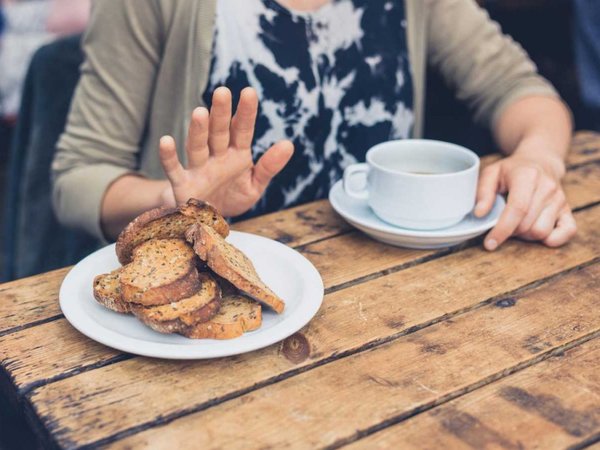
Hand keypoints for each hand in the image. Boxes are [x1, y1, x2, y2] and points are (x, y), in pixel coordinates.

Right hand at [158, 87, 293, 215]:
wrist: (208, 221)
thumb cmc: (232, 197)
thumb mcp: (255, 185)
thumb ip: (269, 166)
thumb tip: (289, 144)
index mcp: (236, 154)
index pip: (242, 130)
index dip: (246, 112)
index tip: (249, 92)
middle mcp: (216, 157)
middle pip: (219, 132)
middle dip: (220, 114)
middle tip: (222, 92)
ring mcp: (198, 169)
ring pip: (197, 146)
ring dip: (198, 130)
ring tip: (199, 112)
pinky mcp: (183, 185)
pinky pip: (174, 169)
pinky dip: (169, 157)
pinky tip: (166, 141)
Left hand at [474, 153, 575, 249]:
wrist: (540, 162)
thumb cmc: (512, 170)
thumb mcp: (492, 173)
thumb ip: (483, 192)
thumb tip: (479, 214)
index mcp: (527, 176)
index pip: (518, 209)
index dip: (502, 229)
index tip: (490, 243)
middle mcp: (547, 188)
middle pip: (528, 225)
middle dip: (510, 232)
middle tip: (502, 224)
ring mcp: (560, 199)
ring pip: (541, 232)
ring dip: (525, 235)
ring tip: (517, 224)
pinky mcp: (568, 210)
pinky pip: (567, 232)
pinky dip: (551, 239)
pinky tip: (536, 233)